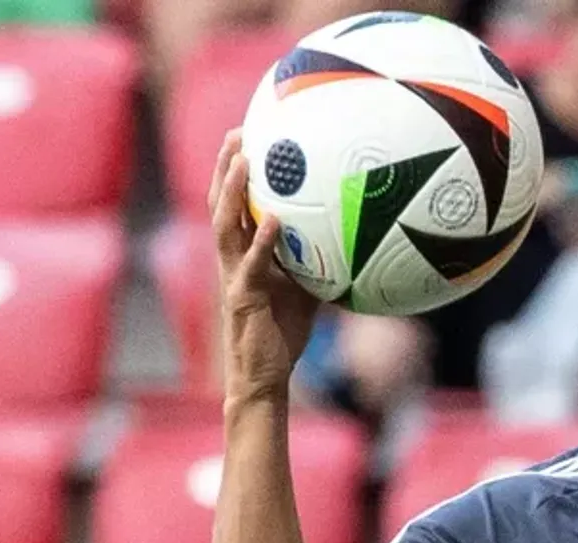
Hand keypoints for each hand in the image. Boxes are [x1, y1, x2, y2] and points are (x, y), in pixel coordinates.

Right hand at [210, 130, 320, 402]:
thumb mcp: (306, 285)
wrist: (265, 375)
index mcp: (243, 253)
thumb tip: (355, 235)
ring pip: (226, 226)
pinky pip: (252, 265)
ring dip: (233, 192)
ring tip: (245, 161)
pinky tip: (275, 219)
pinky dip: (263, 241)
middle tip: (239, 131)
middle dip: (226, 167)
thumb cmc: (284, 330)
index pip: (234, 204)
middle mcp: (232, 260)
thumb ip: (318, 258)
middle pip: (221, 204)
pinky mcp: (243, 298)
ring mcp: (233, 277)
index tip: (248, 134)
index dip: (235, 170)